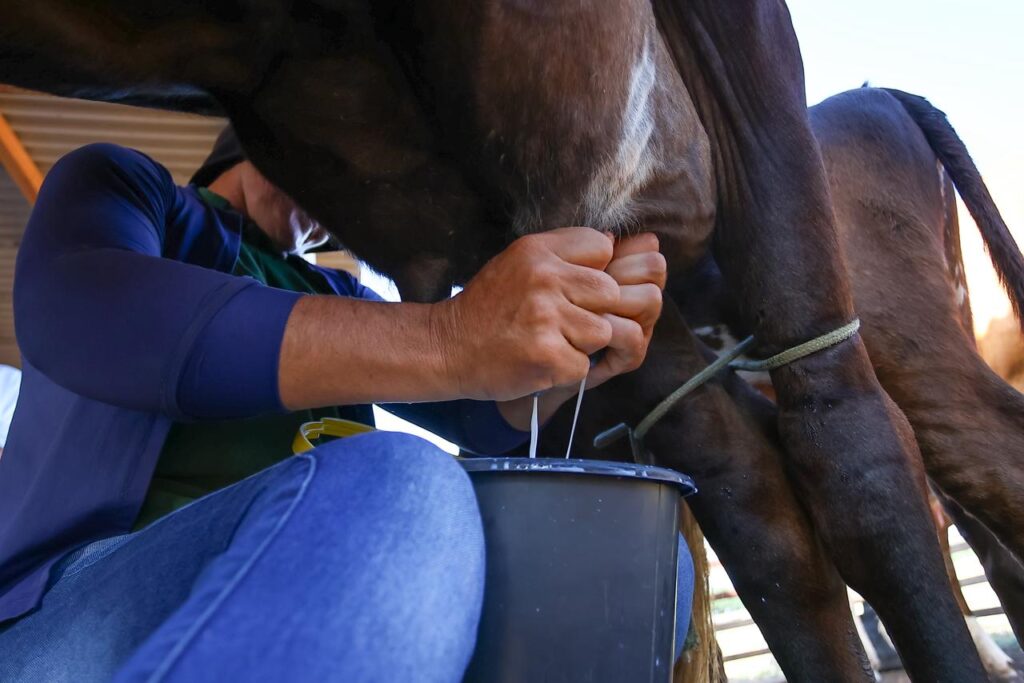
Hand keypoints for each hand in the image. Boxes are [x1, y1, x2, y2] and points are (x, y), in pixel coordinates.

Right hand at [493, 232, 665, 430]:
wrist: (446, 348)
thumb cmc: (487, 308)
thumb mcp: (517, 263)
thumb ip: (562, 252)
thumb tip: (612, 242)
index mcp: (537, 251)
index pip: (602, 248)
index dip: (595, 271)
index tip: (574, 289)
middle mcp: (544, 280)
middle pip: (611, 292)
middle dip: (595, 311)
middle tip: (564, 323)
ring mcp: (546, 319)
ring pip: (603, 332)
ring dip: (583, 344)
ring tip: (551, 343)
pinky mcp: (548, 357)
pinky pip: (584, 366)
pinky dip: (567, 371)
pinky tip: (541, 363)